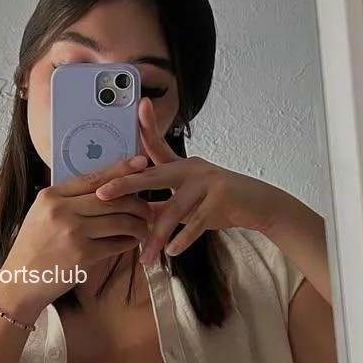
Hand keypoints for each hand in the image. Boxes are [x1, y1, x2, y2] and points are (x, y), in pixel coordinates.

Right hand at [0, 153, 156, 320]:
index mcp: (51, 196)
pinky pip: (117, 243)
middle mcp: (62, 210)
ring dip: (138, 224)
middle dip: (137, 202)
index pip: (94, 178)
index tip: (142, 163)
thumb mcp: (41, 214)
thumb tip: (107, 187)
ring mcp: (73, 233)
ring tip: (142, 227)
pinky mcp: (83, 255)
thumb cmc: (34, 247)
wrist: (20, 282)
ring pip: (120, 220)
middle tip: (147, 208)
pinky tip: (131, 242)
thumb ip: (68, 199)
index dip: (121, 169)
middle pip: (113, 198)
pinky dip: (129, 242)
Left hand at [94, 97, 280, 264]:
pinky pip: (198, 221)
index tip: (137, 105)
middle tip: (102, 194)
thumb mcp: (187, 202)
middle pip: (153, 175)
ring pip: (174, 209)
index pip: (157, 146)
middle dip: (126, 184)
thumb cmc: (219, 202)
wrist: (260, 206)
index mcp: (181, 166)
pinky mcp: (222, 198)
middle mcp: (191, 168)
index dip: (146, 127)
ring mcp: (207, 181)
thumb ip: (161, 206)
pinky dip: (184, 238)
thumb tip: (132, 217)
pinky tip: (172, 251)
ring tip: (145, 256)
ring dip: (157, 236)